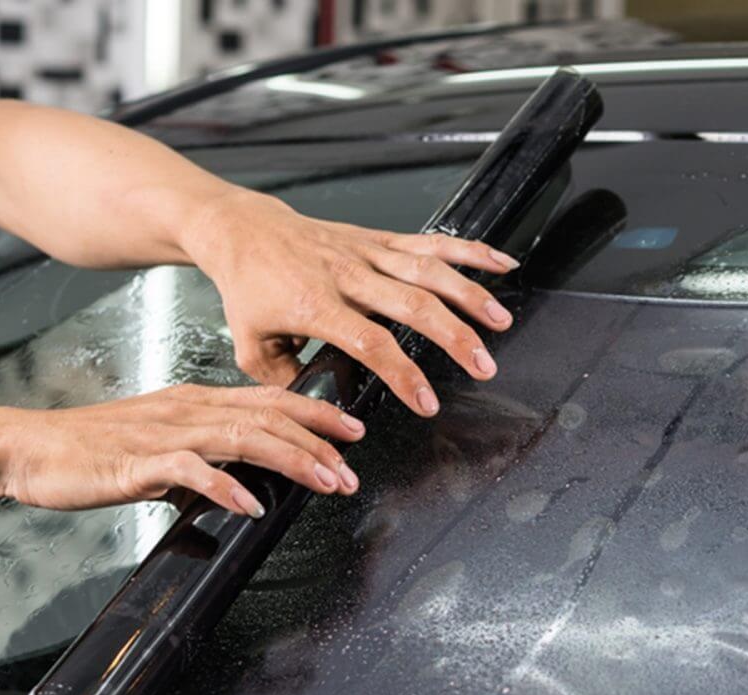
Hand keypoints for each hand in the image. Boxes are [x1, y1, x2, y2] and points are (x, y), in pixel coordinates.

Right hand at [0, 384, 365, 516]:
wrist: (29, 448)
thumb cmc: (90, 448)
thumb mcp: (159, 443)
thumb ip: (201, 453)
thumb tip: (240, 475)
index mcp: (194, 402)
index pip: (269, 400)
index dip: (316, 412)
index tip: (354, 428)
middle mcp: (187, 410)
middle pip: (268, 416)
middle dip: (318, 440)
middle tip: (354, 465)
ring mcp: (165, 434)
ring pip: (242, 437)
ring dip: (291, 459)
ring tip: (325, 480)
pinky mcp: (138, 462)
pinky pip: (191, 470)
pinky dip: (226, 486)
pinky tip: (251, 505)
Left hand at [190, 190, 518, 416]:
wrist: (244, 230)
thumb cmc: (249, 290)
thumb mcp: (250, 346)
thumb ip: (285, 381)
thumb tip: (320, 411)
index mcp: (315, 305)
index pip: (369, 342)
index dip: (403, 374)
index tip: (428, 402)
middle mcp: (346, 274)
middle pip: (411, 304)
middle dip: (454, 337)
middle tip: (484, 367)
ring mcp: (366, 252)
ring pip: (427, 270)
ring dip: (469, 294)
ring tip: (500, 322)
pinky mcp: (378, 238)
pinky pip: (429, 242)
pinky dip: (469, 251)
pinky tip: (502, 263)